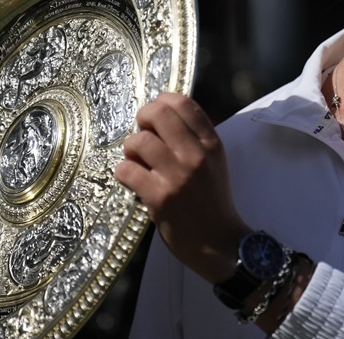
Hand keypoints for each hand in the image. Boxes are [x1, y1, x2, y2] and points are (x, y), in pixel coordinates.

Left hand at [114, 92, 250, 283]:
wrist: (218, 242)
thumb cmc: (213, 202)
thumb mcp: (214, 163)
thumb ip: (195, 139)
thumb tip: (164, 115)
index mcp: (211, 144)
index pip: (183, 103)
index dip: (162, 102)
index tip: (156, 116)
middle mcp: (196, 155)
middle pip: (158, 114)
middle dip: (143, 119)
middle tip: (143, 133)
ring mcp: (177, 176)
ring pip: (139, 141)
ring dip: (131, 149)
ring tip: (137, 161)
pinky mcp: (160, 197)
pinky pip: (127, 170)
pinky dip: (124, 172)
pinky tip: (133, 180)